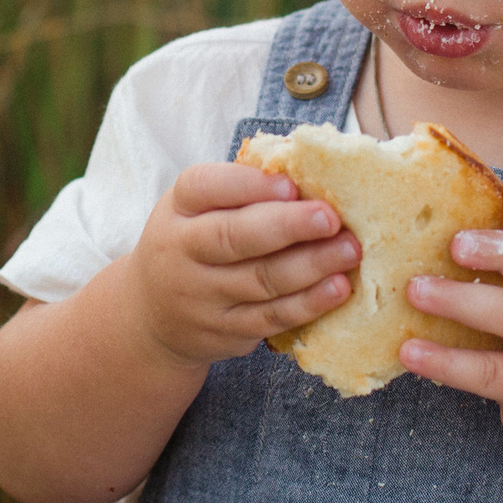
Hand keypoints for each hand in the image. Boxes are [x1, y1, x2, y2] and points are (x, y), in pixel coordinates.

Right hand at [126, 163, 360, 368]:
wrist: (153, 315)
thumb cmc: (194, 243)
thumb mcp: (197, 209)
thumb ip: (242, 190)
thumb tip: (312, 171)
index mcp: (178, 207)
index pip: (204, 188)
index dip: (248, 185)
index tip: (291, 184)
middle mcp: (181, 251)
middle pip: (233, 237)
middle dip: (287, 226)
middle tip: (331, 217)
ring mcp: (201, 297)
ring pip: (260, 280)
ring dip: (311, 265)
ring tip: (349, 249)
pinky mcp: (224, 331)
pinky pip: (270, 317)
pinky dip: (308, 303)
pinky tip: (338, 288)